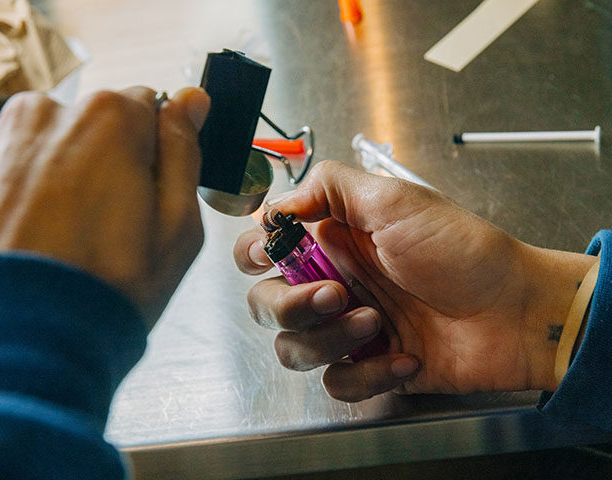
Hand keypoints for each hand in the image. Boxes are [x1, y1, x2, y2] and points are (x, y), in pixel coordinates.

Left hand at [0, 86, 209, 327]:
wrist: (24, 341)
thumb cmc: (108, 289)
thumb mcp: (178, 226)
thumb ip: (184, 151)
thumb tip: (191, 101)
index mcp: (111, 119)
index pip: (150, 106)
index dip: (156, 152)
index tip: (149, 192)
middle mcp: (49, 114)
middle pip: (98, 124)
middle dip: (109, 161)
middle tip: (111, 224)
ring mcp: (0, 140)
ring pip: (54, 143)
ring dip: (65, 174)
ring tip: (68, 235)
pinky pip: (13, 163)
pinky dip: (25, 189)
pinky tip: (33, 234)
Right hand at [234, 161, 595, 400]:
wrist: (515, 311)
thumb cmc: (462, 251)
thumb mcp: (395, 199)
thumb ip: (329, 187)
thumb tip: (277, 203)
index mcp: (332, 242)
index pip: (263, 249)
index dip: (254, 253)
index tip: (270, 253)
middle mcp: (334, 283)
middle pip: (266, 304)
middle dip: (290, 304)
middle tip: (334, 293)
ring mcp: (350, 328)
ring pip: (293, 348)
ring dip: (330, 339)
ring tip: (376, 322)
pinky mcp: (371, 366)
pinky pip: (338, 383)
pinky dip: (368, 373)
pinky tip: (406, 356)